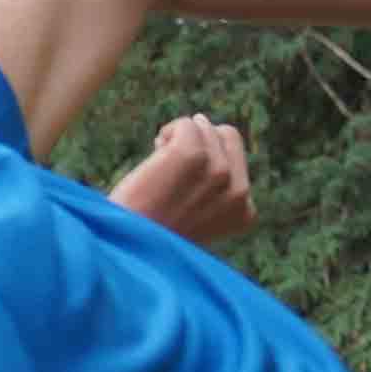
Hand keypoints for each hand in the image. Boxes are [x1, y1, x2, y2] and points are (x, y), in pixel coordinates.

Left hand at [107, 113, 255, 246]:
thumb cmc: (153, 233)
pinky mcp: (192, 155)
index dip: (207, 163)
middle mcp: (238, 192)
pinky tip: (155, 152)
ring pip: (205, 127)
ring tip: (160, 167)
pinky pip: (186, 124)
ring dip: (178, 139)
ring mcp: (218, 172)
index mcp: (244, 212)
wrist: (126, 248)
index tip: (183, 188)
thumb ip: (211, 185)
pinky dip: (168, 132)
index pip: (237, 160)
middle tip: (171, 170)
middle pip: (226, 136)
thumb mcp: (194, 215)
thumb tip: (203, 123)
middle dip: (200, 142)